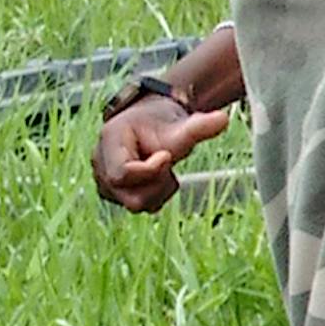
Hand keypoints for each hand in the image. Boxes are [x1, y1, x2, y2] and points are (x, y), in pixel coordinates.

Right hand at [91, 96, 232, 212]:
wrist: (150, 125)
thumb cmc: (160, 124)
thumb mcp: (180, 125)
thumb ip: (199, 126)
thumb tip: (224, 119)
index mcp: (109, 141)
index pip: (123, 173)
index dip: (150, 171)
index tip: (167, 156)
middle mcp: (100, 164)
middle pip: (131, 197)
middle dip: (158, 185)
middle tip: (168, 164)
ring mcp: (105, 181)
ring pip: (136, 205)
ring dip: (159, 191)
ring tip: (165, 170)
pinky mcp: (115, 193)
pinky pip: (140, 206)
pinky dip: (156, 196)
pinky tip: (161, 179)